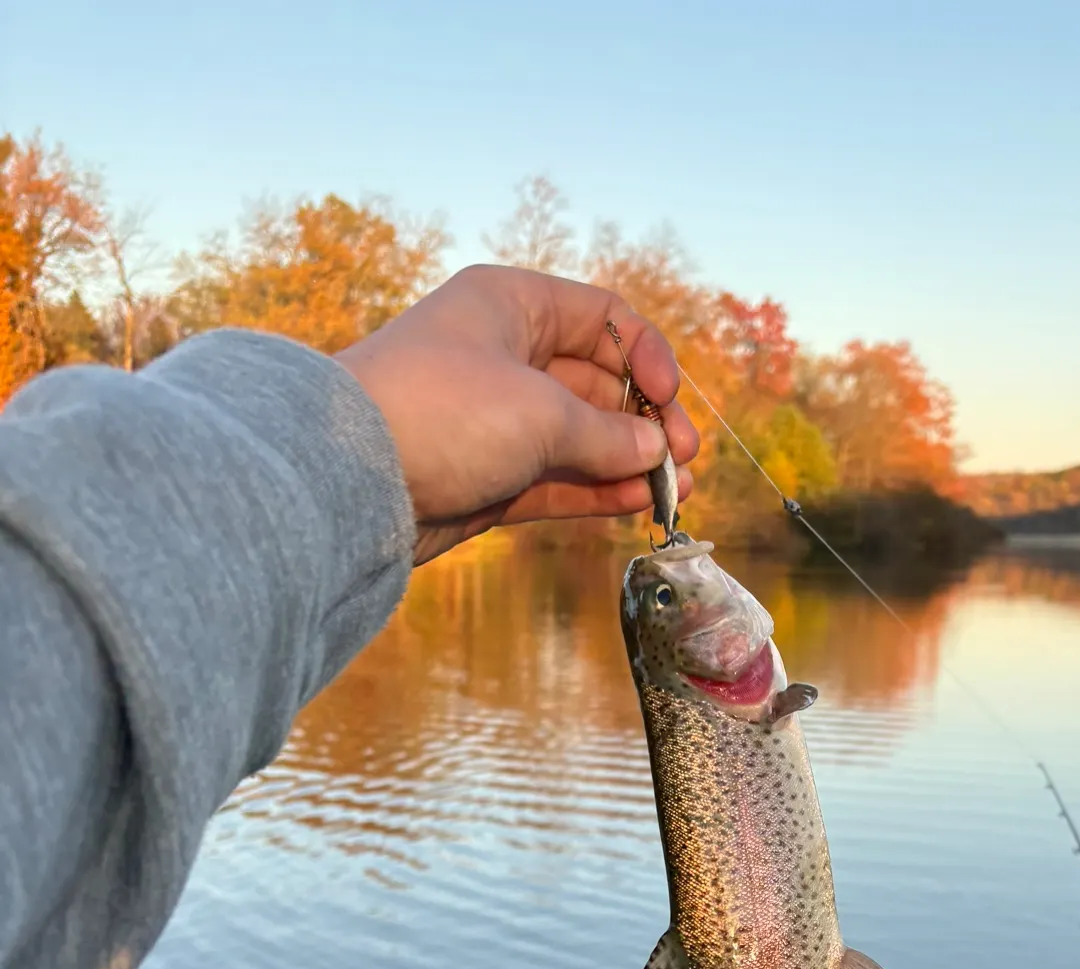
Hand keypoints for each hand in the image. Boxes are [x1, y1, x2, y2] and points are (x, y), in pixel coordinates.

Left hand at [335, 265, 699, 564]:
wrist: (348, 479)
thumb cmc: (442, 414)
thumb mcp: (543, 413)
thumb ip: (610, 434)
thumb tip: (654, 452)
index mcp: (513, 306)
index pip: (603, 318)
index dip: (647, 356)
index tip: (668, 400)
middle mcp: (506, 355)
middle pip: (599, 382)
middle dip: (646, 421)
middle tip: (683, 461)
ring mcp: (496, 419)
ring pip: (582, 437)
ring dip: (631, 462)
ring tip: (674, 494)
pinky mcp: (488, 475)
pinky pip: (558, 477)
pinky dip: (597, 489)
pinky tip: (636, 504)